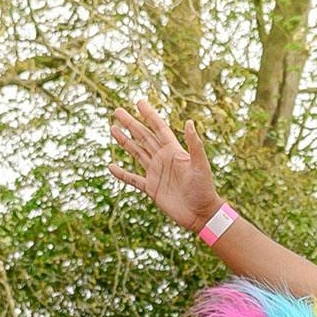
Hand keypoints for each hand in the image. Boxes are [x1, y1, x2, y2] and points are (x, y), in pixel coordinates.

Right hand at [108, 99, 223, 234]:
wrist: (201, 214)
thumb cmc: (204, 189)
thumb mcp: (200, 165)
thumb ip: (194, 145)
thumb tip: (190, 122)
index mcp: (174, 151)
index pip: (159, 128)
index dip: (149, 115)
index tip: (139, 102)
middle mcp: (163, 159)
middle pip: (143, 137)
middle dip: (131, 124)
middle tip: (117, 111)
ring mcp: (156, 173)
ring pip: (137, 153)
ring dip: (125, 141)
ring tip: (113, 129)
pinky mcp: (151, 189)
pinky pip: (133, 179)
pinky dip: (122, 174)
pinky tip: (111, 167)